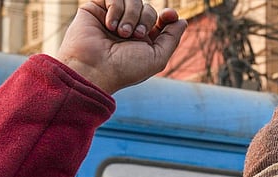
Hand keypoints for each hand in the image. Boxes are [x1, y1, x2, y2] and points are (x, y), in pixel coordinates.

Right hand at [55, 0, 186, 93]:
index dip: (168, 15)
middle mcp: (129, 27)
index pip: (160, 20)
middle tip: (135, 35)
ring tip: (121, 33)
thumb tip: (182, 21)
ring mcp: (113, 17)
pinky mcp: (95, 9)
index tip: (169, 15)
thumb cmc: (125, 68)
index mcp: (144, 40)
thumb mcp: (157, 57)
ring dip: (131, 15)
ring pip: (133, 0)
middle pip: (149, 8)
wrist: (94, 68)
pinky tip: (109, 25)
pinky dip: (116, 8)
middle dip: (146, 19)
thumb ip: (171, 38)